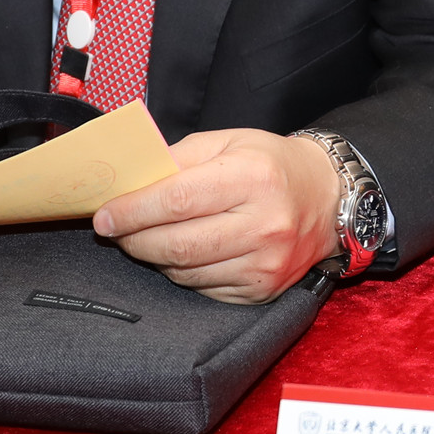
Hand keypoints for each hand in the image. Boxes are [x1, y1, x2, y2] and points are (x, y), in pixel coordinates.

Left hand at [93, 129, 341, 303]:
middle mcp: (264, 224)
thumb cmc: (271, 165)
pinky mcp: (263, 290)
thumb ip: (178, 159)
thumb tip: (129, 184)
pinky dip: (182, 273)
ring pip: (186, 272)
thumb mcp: (228, 143)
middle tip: (115, 231)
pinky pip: (203, 289)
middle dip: (134, 239)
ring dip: (154, 258)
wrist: (329, 200)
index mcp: (253, 177)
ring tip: (146, 239)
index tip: (104, 215)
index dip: (132, 210)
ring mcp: (266, 263)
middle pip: (177, 243)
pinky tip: (182, 255)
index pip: (177, 199)